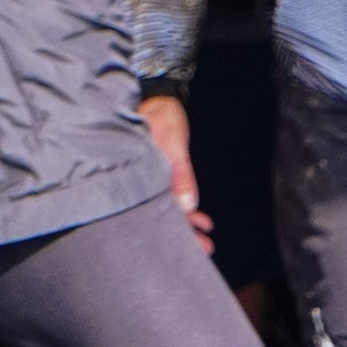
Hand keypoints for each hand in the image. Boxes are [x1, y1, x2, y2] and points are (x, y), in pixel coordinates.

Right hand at [139, 90, 214, 251]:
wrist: (155, 95)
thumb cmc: (160, 114)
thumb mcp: (173, 141)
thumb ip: (180, 172)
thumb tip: (188, 204)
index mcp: (140, 176)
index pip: (152, 211)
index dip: (170, 229)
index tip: (188, 246)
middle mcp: (142, 181)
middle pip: (158, 214)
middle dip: (180, 234)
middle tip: (203, 251)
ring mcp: (150, 178)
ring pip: (166, 208)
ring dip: (186, 223)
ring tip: (206, 241)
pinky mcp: (158, 173)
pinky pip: (171, 196)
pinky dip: (186, 208)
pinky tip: (201, 218)